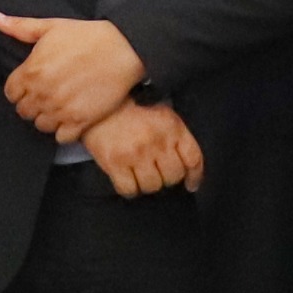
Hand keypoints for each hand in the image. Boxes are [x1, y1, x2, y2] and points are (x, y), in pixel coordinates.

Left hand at [0, 13, 144, 140]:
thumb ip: (20, 26)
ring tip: (60, 104)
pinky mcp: (80, 122)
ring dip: (48, 117)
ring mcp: (60, 110)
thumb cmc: (87, 36)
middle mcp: (42, 94)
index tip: (32, 84)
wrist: (123, 49)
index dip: (20, 89)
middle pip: (24, 111)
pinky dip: (65, 130)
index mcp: (31, 72)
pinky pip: (61, 137)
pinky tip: (72, 116)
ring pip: (41, 125)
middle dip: (33, 103)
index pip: (11, 93)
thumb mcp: (51, 26)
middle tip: (48, 93)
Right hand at [81, 102, 204, 198]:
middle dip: (167, 178)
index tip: (190, 184)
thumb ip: (174, 134)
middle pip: (173, 176)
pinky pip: (130, 190)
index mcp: (172, 127)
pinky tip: (127, 180)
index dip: (195, 176)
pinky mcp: (115, 163)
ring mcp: (136, 153)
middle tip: (158, 173)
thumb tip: (184, 163)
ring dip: (148, 184)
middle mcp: (157, 141)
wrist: (97, 102)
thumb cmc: (130, 107)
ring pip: (153, 186)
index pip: (193, 158)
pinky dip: (130, 189)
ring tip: (141, 175)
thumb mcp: (161, 112)